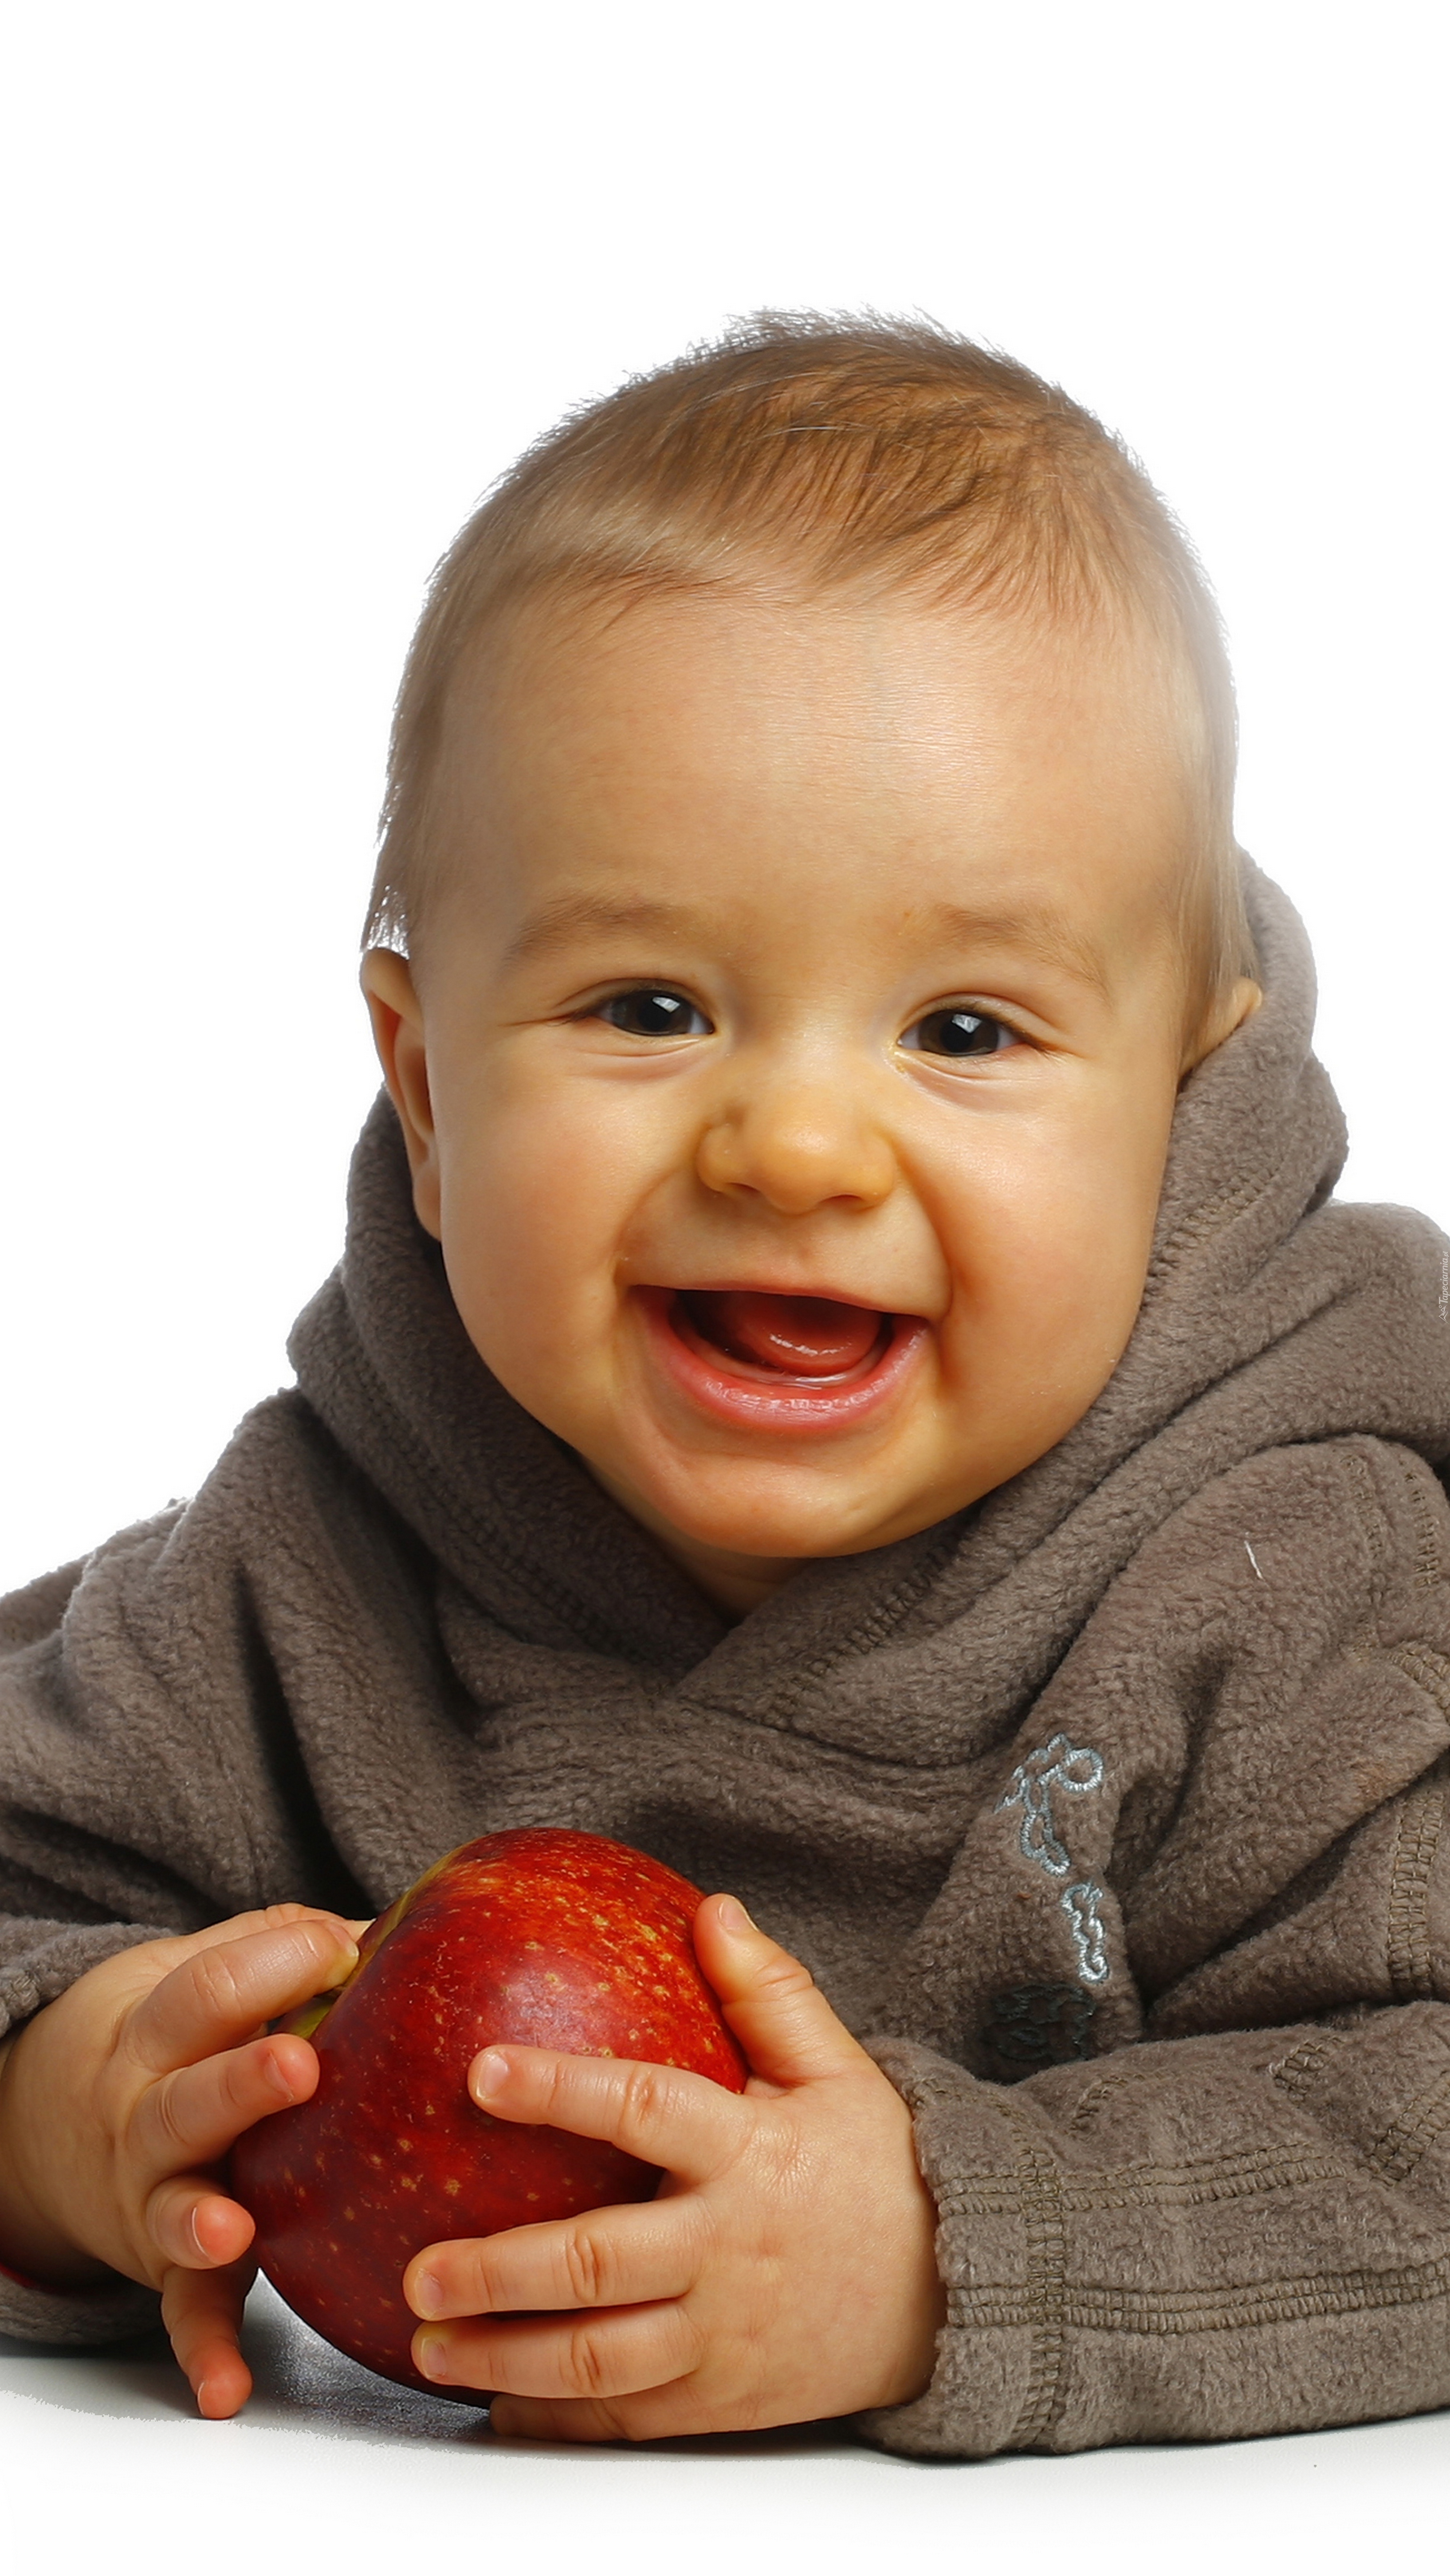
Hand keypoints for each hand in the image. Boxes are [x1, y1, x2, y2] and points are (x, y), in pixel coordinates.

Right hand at [0, 1904, 360, 2418]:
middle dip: (240, 2083)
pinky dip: (204, 2350)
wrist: (56, 2112)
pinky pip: (187, 2312)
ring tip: (233, 2230)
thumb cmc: (178, 2030)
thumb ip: (288, 1947)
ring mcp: (154, 2193)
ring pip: (174, 2206)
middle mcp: (147, 2112)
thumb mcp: (207, 1969)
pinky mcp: (168, 2266)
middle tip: (298, 2064)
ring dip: (201, 2221)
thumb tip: (403, 1917)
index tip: (337, 1947)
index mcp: (161, 2029)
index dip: (272, 1963)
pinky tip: (227, 2389)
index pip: (209, 1988)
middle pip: (188, 2096)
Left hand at [402, 1896, 944, 2439]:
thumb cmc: (879, 2172)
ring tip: (427, 2345)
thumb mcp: (839, 2071)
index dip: (562, 2090)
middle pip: (599, 2265)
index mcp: (750, 2155)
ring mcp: (721, 2336)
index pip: (644, 2110)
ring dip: (506, 2358)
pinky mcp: (720, 2399)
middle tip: (420, 2267)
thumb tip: (713, 1911)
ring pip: (599, 2360)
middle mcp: (727, 2250)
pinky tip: (495, 2407)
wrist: (951, 2293)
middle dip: (500, 2272)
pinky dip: (555, 2423)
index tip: (482, 2072)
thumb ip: (770, 1993)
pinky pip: (625, 2421)